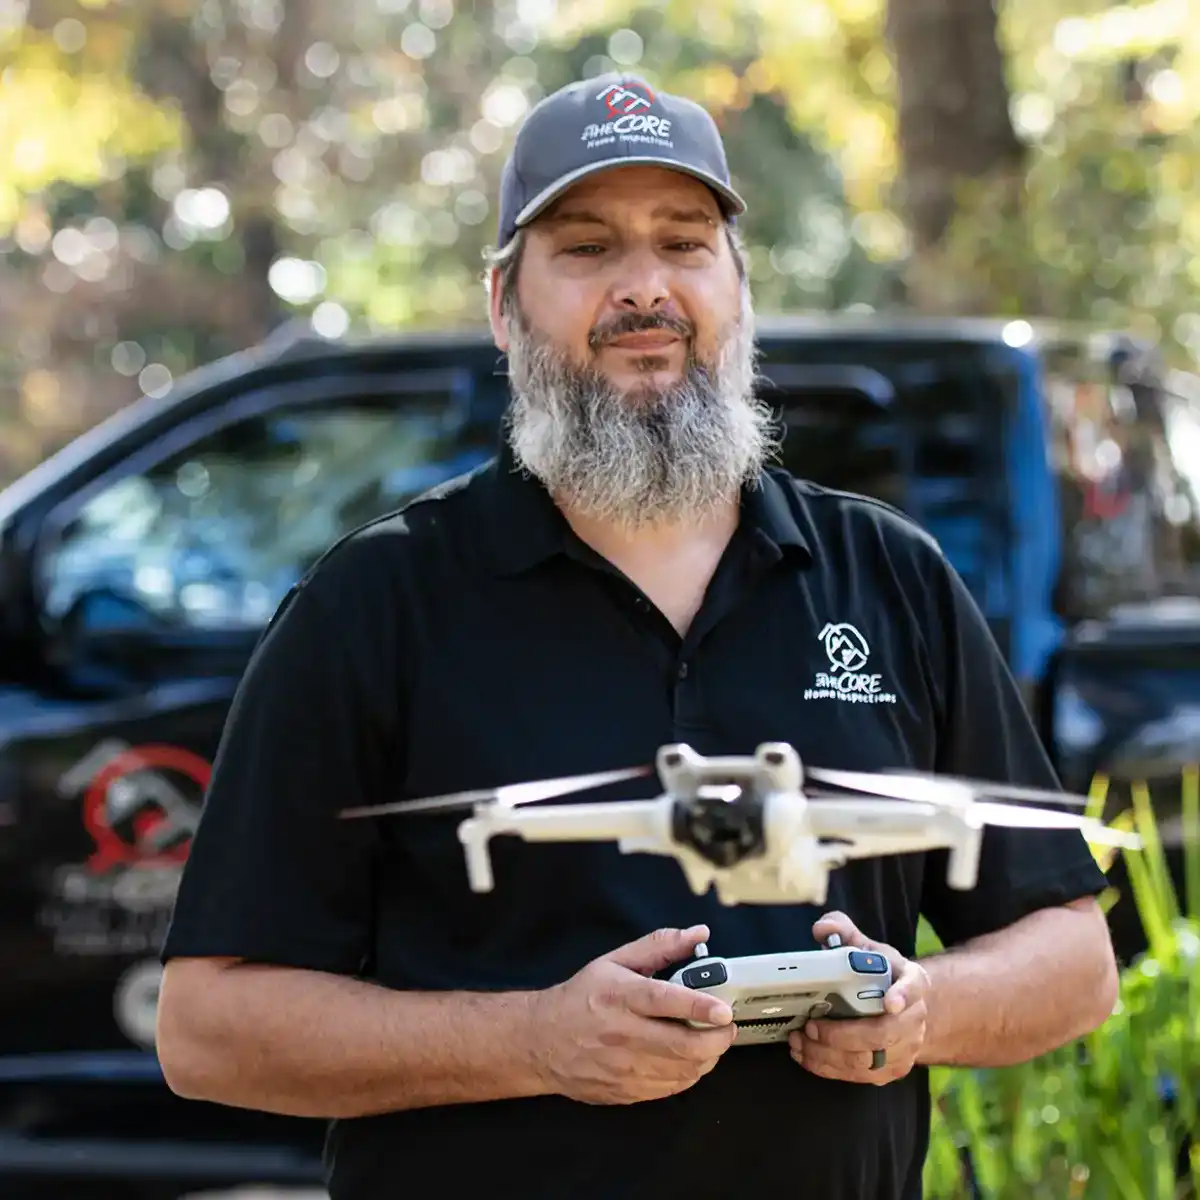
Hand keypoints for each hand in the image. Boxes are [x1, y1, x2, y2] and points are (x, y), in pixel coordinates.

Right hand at [528, 924, 737, 1104]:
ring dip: (707, 1058)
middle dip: (717, 1040)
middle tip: (727, 1027)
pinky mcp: (624, 1091)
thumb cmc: (582, 997)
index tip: (723, 1010)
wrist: (542, 1041)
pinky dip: (688, 1075)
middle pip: (681, 1045)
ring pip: (681, 1071)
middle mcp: (623, 1034)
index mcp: (621, 996)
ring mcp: (623, 1068)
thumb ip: (659, 946)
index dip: (699, 1006)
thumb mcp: (616, 961)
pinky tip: (689, 1060)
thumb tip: (698, 934)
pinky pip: (669, 1089)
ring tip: (711, 1042)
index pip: (664, 1001)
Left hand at [789, 911, 929, 1086]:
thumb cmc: (881, 976)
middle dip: (843, 1034)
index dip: (903, 996)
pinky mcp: (888, 1072)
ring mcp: (904, 1050)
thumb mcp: (867, 948)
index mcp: (912, 981)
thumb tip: (821, 929)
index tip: (889, 1003)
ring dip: (828, 1055)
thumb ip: (843, 932)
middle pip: (884, 1034)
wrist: (902, 1010)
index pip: (913, 986)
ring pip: (867, 1061)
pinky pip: (858, 1076)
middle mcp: (913, 1020)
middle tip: (812, 1026)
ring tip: (799, 1041)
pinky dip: (828, 1068)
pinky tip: (805, 1055)